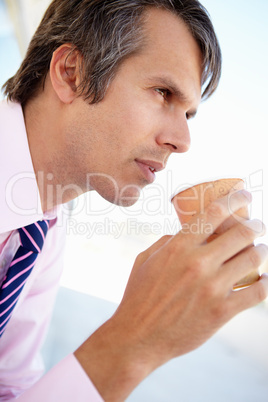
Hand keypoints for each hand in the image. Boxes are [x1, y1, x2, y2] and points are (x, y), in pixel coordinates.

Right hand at [75, 190, 267, 400]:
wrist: (137, 336)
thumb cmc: (139, 296)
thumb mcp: (145, 260)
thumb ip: (167, 241)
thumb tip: (187, 233)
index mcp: (178, 247)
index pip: (214, 213)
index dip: (234, 199)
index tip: (244, 195)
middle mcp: (198, 263)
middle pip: (240, 233)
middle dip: (255, 225)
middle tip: (257, 225)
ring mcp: (212, 288)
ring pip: (252, 259)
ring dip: (262, 251)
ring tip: (261, 250)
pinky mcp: (221, 312)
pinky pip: (256, 292)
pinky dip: (265, 283)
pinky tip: (263, 280)